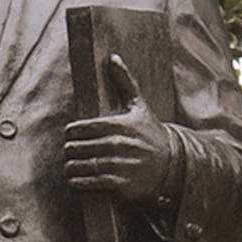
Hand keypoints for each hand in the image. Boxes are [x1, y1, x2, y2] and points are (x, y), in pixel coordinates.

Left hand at [64, 54, 177, 203]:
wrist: (173, 165)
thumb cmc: (150, 133)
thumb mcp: (140, 107)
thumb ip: (125, 82)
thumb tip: (113, 58)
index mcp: (123, 124)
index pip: (84, 127)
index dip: (71, 132)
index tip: (69, 135)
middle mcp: (123, 144)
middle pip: (82, 147)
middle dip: (70, 150)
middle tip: (68, 152)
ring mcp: (124, 164)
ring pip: (86, 165)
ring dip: (71, 168)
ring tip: (69, 166)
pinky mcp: (124, 183)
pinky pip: (93, 182)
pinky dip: (79, 182)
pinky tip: (75, 180)